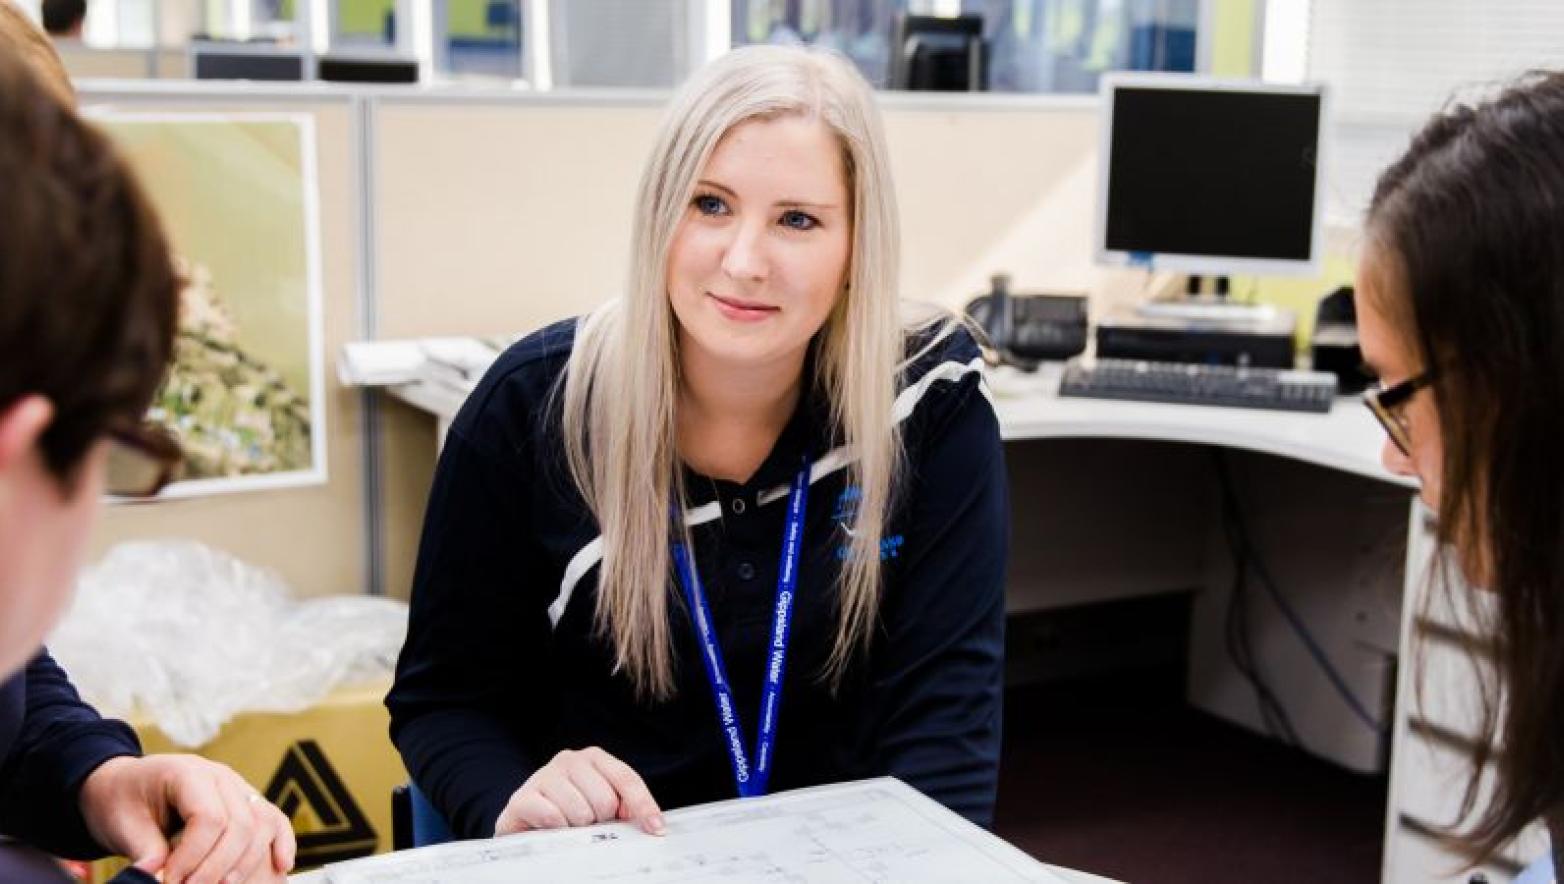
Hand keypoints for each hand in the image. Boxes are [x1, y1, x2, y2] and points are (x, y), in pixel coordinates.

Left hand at [79, 754, 295, 883]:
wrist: (124, 785)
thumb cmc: (122, 801)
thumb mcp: (122, 824)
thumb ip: (144, 851)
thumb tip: (157, 879)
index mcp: (187, 772)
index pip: (208, 817)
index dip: (193, 857)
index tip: (171, 882)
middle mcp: (221, 776)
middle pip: (241, 823)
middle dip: (219, 866)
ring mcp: (238, 787)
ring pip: (262, 823)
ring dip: (247, 861)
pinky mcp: (246, 802)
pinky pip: (274, 819)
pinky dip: (282, 842)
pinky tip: (282, 865)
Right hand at [494, 747, 664, 836]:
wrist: (525, 820)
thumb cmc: (570, 812)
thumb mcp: (601, 805)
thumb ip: (626, 807)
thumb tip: (653, 825)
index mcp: (594, 758)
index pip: (626, 778)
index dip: (644, 804)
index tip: (656, 828)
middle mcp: (569, 760)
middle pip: (606, 799)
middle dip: (601, 820)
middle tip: (589, 823)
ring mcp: (544, 775)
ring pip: (580, 812)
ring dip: (578, 828)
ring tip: (569, 825)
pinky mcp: (522, 797)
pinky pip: (553, 817)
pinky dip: (557, 829)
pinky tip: (552, 828)